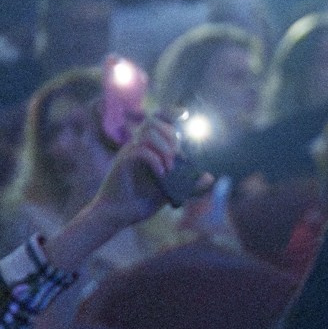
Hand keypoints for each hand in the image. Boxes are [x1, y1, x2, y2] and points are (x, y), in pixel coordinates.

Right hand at [86, 110, 183, 230]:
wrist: (118, 215)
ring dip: (164, 148)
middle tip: (177, 158)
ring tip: (170, 167)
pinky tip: (162, 174)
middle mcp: (136, 146)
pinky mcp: (122, 164)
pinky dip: (154, 160)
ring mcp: (127, 154)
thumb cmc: (141, 201)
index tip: (185, 114)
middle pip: (152, 122)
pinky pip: (139, 151)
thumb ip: (189, 185)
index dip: (170, 112)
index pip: (156, 120)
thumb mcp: (170, 192)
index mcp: (147, 147)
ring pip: (146, 134)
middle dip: (171, 135)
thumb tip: (209, 177)